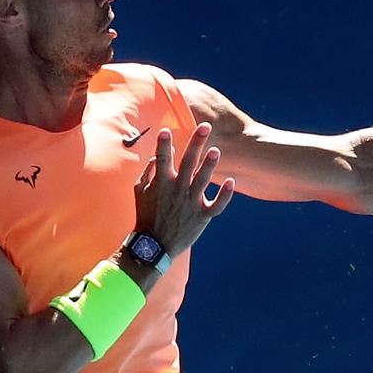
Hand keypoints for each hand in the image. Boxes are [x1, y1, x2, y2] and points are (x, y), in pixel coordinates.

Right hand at [133, 123, 235, 255]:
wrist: (154, 245)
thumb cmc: (146, 216)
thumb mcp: (140, 192)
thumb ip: (148, 172)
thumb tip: (156, 156)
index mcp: (162, 182)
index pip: (162, 157)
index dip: (163, 143)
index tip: (165, 130)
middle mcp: (177, 189)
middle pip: (188, 161)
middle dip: (196, 142)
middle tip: (205, 126)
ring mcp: (191, 202)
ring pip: (203, 179)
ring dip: (209, 164)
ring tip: (216, 150)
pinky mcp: (203, 216)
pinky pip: (217, 204)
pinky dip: (225, 195)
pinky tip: (231, 182)